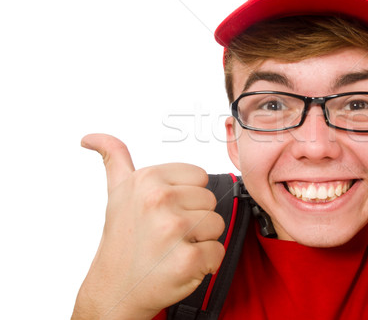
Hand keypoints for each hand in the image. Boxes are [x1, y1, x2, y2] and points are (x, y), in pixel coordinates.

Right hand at [72, 134, 225, 319]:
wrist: (115, 289)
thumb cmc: (122, 241)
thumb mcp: (117, 192)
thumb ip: (114, 158)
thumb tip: (91, 138)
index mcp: (148, 179)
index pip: (200, 177)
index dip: (186, 198)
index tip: (164, 212)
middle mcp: (159, 201)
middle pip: (210, 201)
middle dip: (194, 219)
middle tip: (167, 234)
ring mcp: (174, 230)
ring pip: (217, 225)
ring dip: (200, 241)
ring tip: (173, 248)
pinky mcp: (188, 259)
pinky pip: (217, 252)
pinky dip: (205, 264)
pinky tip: (180, 264)